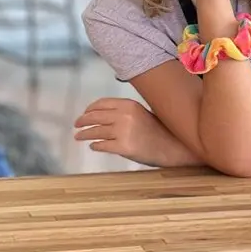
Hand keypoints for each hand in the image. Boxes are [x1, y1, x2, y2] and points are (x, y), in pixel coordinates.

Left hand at [74, 98, 199, 167]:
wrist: (173, 146)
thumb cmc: (160, 130)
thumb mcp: (142, 114)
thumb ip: (125, 112)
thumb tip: (103, 115)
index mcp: (129, 105)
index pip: (102, 103)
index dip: (90, 108)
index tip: (85, 113)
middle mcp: (124, 116)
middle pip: (95, 116)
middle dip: (83, 121)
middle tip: (77, 125)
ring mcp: (123, 132)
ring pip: (95, 131)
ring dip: (84, 134)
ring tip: (79, 136)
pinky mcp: (122, 147)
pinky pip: (102, 145)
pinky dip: (95, 146)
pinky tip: (93, 146)